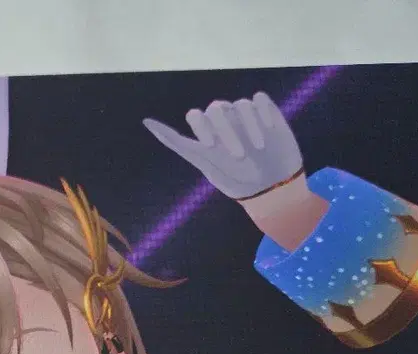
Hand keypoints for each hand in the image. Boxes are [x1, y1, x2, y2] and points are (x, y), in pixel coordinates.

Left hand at [144, 93, 327, 249]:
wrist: (272, 189)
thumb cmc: (237, 180)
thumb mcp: (205, 163)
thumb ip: (178, 142)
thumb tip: (145, 120)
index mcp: (208, 136)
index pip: (195, 116)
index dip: (201, 127)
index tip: (211, 147)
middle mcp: (225, 123)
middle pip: (216, 109)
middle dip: (226, 132)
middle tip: (239, 156)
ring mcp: (245, 117)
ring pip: (241, 104)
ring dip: (249, 126)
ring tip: (259, 149)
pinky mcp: (267, 112)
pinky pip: (259, 100)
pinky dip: (263, 114)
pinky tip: (269, 131)